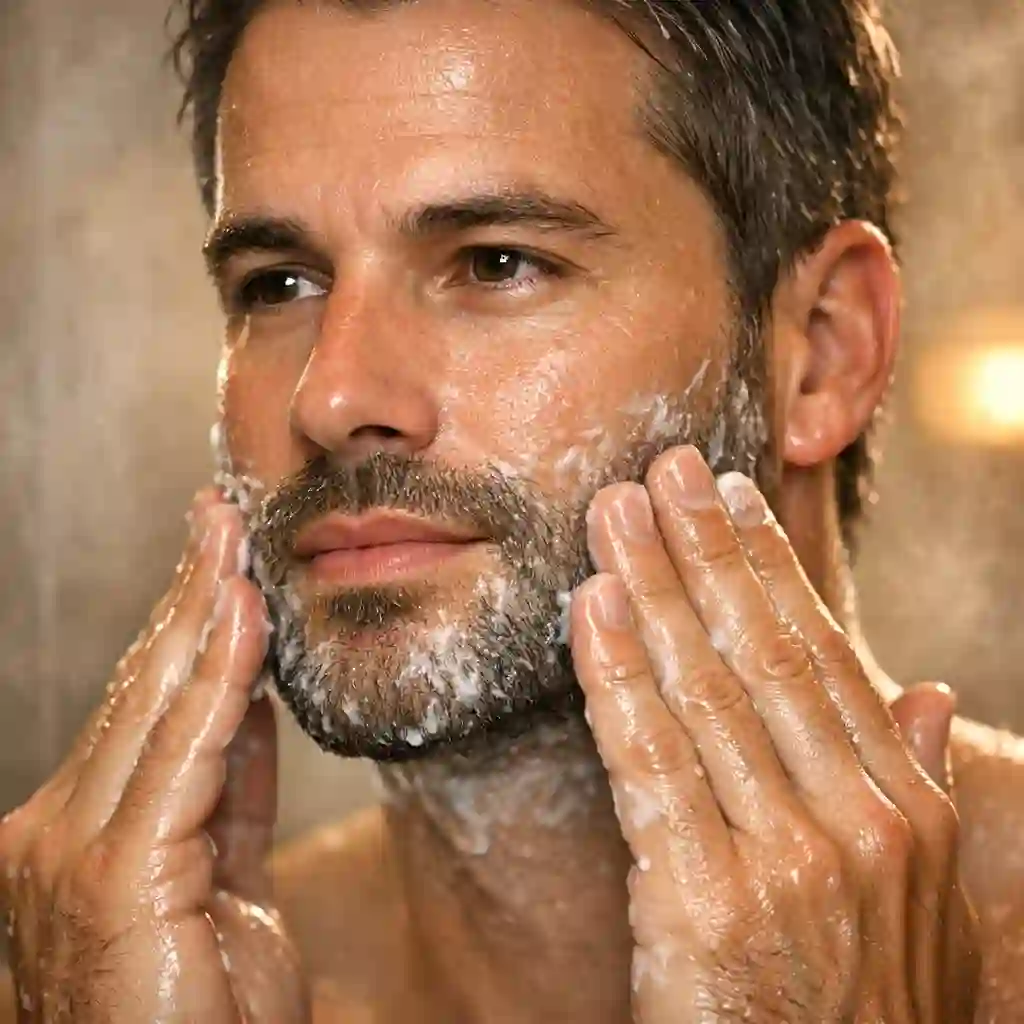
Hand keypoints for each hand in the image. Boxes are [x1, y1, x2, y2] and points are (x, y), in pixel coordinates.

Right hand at [0, 492, 306, 1022]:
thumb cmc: (201, 1015)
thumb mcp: (224, 883)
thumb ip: (228, 795)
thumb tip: (250, 706)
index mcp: (79, 839)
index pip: (149, 712)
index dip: (190, 633)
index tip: (219, 565)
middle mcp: (56, 838)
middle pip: (144, 693)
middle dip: (190, 598)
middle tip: (218, 518)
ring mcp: (70, 855)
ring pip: (156, 704)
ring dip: (202, 609)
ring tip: (229, 536)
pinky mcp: (111, 874)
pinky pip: (184, 748)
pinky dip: (220, 672)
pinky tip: (242, 609)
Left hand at [571, 446, 978, 1023]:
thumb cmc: (858, 1020)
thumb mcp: (923, 912)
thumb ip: (914, 793)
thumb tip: (920, 690)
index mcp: (907, 815)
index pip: (824, 659)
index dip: (773, 571)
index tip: (734, 501)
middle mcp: (858, 826)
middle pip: (763, 654)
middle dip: (708, 551)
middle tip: (667, 469)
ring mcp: (788, 865)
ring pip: (705, 691)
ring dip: (656, 587)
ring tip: (616, 511)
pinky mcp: (709, 908)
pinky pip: (651, 765)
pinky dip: (618, 675)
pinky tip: (593, 605)